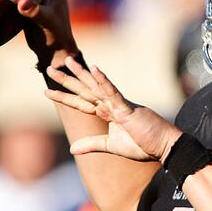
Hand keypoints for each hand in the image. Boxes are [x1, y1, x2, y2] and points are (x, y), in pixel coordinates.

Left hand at [45, 56, 182, 162]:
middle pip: (84, 90)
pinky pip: (113, 93)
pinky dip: (103, 81)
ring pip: (96, 86)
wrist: (164, 146)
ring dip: (81, 74)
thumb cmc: (142, 145)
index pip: (81, 102)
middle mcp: (111, 105)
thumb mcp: (112, 146)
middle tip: (50, 68)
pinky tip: (94, 69)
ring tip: (66, 61)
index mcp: (108, 113)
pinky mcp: (127, 108)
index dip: (65, 96)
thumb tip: (71, 148)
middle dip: (66, 80)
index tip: (48, 90)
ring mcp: (119, 104)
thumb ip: (92, 144)